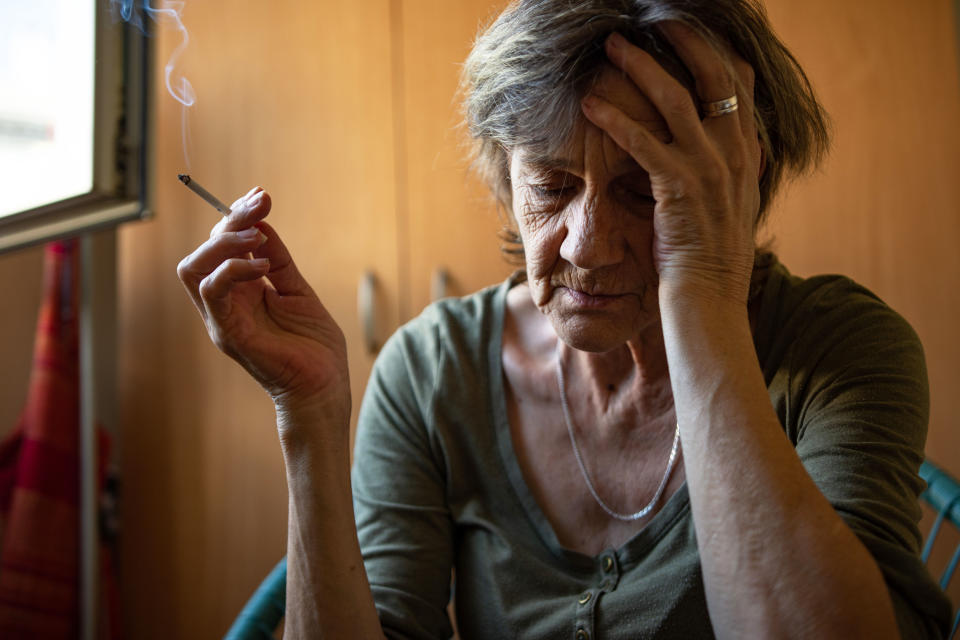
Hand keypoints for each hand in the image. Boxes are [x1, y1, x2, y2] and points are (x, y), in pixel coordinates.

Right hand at [177, 187, 350, 435]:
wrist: (324, 387)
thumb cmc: (314, 347)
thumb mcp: (298, 291)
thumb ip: (279, 259)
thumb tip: (262, 223)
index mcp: (241, 292)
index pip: (222, 245)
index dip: (238, 216)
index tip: (261, 195)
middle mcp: (225, 304)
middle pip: (204, 251)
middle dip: (229, 219)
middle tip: (260, 203)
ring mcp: (223, 319)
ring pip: (195, 268)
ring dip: (224, 242)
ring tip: (257, 234)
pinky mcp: (229, 334)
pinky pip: (212, 292)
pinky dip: (233, 269)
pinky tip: (264, 265)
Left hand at [581, 23, 762, 303]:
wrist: (710, 298)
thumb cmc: (710, 257)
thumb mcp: (730, 205)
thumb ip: (728, 170)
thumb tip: (722, 146)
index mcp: (747, 155)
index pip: (740, 86)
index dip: (716, 51)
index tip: (690, 30)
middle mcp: (734, 154)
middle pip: (714, 76)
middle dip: (683, 41)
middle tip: (656, 19)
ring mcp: (709, 170)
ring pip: (675, 99)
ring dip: (641, 68)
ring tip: (612, 47)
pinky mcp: (678, 188)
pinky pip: (643, 142)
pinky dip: (615, 119)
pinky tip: (590, 106)